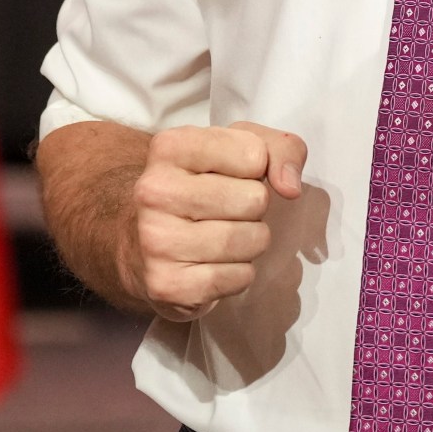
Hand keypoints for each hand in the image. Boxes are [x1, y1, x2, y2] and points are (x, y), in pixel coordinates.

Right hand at [121, 121, 306, 320]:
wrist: (142, 242)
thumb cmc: (200, 188)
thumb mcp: (238, 150)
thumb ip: (279, 149)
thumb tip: (290, 187)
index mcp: (169, 147)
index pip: (254, 154)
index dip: (256, 169)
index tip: (231, 176)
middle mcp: (155, 191)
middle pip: (255, 199)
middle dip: (253, 208)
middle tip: (226, 211)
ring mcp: (157, 239)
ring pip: (251, 240)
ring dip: (250, 242)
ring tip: (222, 237)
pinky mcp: (167, 283)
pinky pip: (240, 277)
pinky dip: (238, 273)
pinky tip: (213, 265)